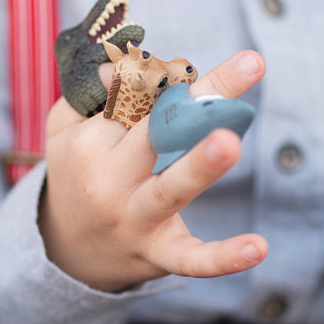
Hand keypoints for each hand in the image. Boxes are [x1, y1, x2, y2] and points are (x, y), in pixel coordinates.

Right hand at [39, 50, 269, 291]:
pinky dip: (223, 258)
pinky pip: (191, 259)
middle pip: (161, 130)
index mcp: (91, 144)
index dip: (169, 79)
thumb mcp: (65, 129)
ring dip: (201, 165)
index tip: (188, 64)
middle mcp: (111, 180)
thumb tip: (120, 67)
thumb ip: (91, 92)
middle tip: (251, 64)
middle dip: (203, 98)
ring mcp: (134, 219)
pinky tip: (259, 248)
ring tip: (229, 141)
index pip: (140, 100)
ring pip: (172, 188)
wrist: (64, 251)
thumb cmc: (77, 174)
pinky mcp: (158, 253)